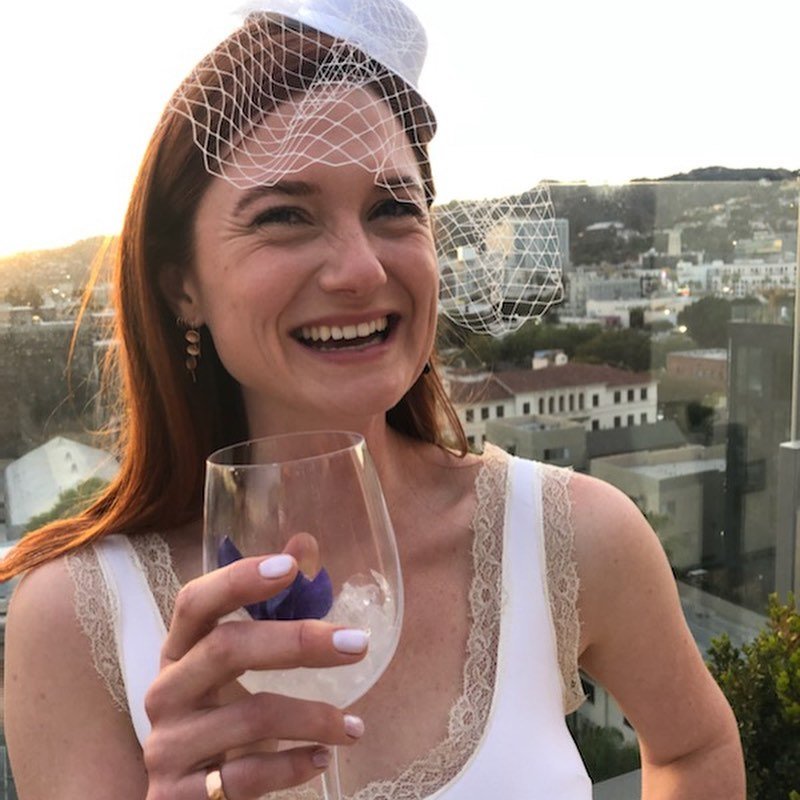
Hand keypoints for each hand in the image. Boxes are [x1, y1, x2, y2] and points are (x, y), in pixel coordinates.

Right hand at [143, 552, 367, 799]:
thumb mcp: (237, 668)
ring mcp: (168, 746)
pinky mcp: (179, 797)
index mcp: (178, 651)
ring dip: (313, 717)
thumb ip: (271, 608)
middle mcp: (165, 691)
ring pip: (250, 716)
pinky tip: (323, 758)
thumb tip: (305, 544)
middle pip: (227, 648)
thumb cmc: (219, 719)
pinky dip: (294, 765)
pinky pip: (246, 776)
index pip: (195, 602)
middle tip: (357, 644)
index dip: (239, 579)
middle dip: (298, 642)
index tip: (291, 567)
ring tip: (354, 726)